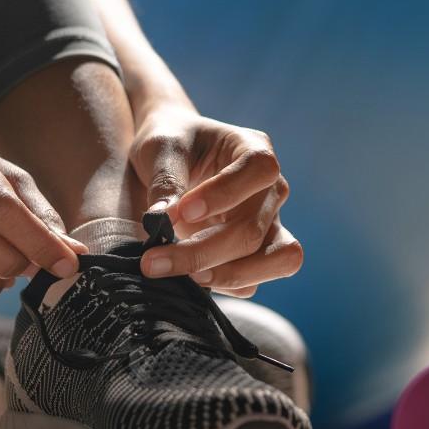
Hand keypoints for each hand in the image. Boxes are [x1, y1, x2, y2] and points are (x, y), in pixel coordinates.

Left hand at [128, 102, 302, 296]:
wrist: (173, 157)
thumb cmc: (171, 143)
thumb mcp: (160, 148)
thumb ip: (165, 180)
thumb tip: (162, 222)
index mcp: (255, 149)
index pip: (259, 170)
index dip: (224, 194)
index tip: (181, 212)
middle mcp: (272, 189)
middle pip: (254, 228)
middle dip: (203, 251)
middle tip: (153, 261)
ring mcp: (271, 223)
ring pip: (275, 260)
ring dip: (226, 275)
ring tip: (183, 278)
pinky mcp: (259, 253)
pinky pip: (254, 281)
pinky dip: (224, 285)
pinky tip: (188, 278)